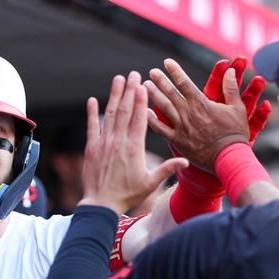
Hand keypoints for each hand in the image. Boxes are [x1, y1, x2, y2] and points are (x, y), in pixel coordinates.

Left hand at [78, 72, 187, 214]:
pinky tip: (93, 100)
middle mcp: (119, 142)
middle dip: (130, 91)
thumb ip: (167, 169)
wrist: (101, 204)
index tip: (144, 85)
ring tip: (118, 79)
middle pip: (125, 111)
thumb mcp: (150, 183)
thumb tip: (187, 161)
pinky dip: (92, 113)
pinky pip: (92, 126)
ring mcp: (104, 143)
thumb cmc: (127, 195)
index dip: (141, 101)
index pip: (139, 119)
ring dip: (114, 96)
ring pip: (109, 115)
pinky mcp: (91, 148)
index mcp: (134, 148)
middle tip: (133, 74)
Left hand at [145, 58, 249, 172]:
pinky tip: (144, 112)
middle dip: (160, 81)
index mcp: (201, 104)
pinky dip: (152, 120)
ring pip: (163, 108)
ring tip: (145, 86)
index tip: (166, 62)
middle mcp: (188, 114)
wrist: (229, 158)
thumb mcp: (238, 109)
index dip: (175, 71)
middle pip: (170, 93)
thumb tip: (231, 71)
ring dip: (153, 96)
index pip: (184, 83)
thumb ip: (231, 89)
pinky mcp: (177, 141)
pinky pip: (161, 129)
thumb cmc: (235, 134)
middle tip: (151, 72)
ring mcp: (181, 127)